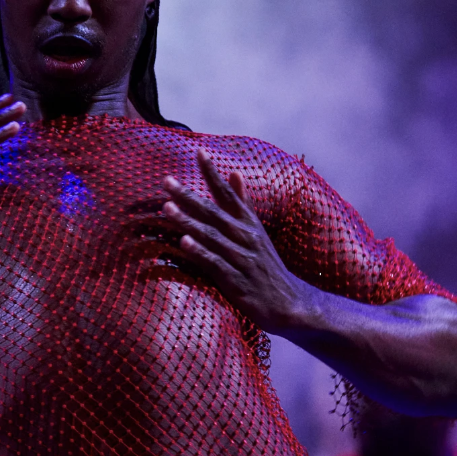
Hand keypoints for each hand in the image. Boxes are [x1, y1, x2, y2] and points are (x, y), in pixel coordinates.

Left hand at [162, 149, 310, 333]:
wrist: (290, 304)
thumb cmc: (267, 266)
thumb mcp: (257, 230)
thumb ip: (242, 202)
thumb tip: (234, 173)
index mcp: (248, 223)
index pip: (228, 193)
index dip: (213, 173)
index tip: (199, 151)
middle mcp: (245, 236)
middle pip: (213, 212)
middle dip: (189, 195)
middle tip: (166, 181)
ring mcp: (241, 258)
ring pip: (211, 235)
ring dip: (188, 220)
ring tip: (166, 208)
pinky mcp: (237, 280)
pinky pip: (215, 263)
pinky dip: (200, 252)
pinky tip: (184, 243)